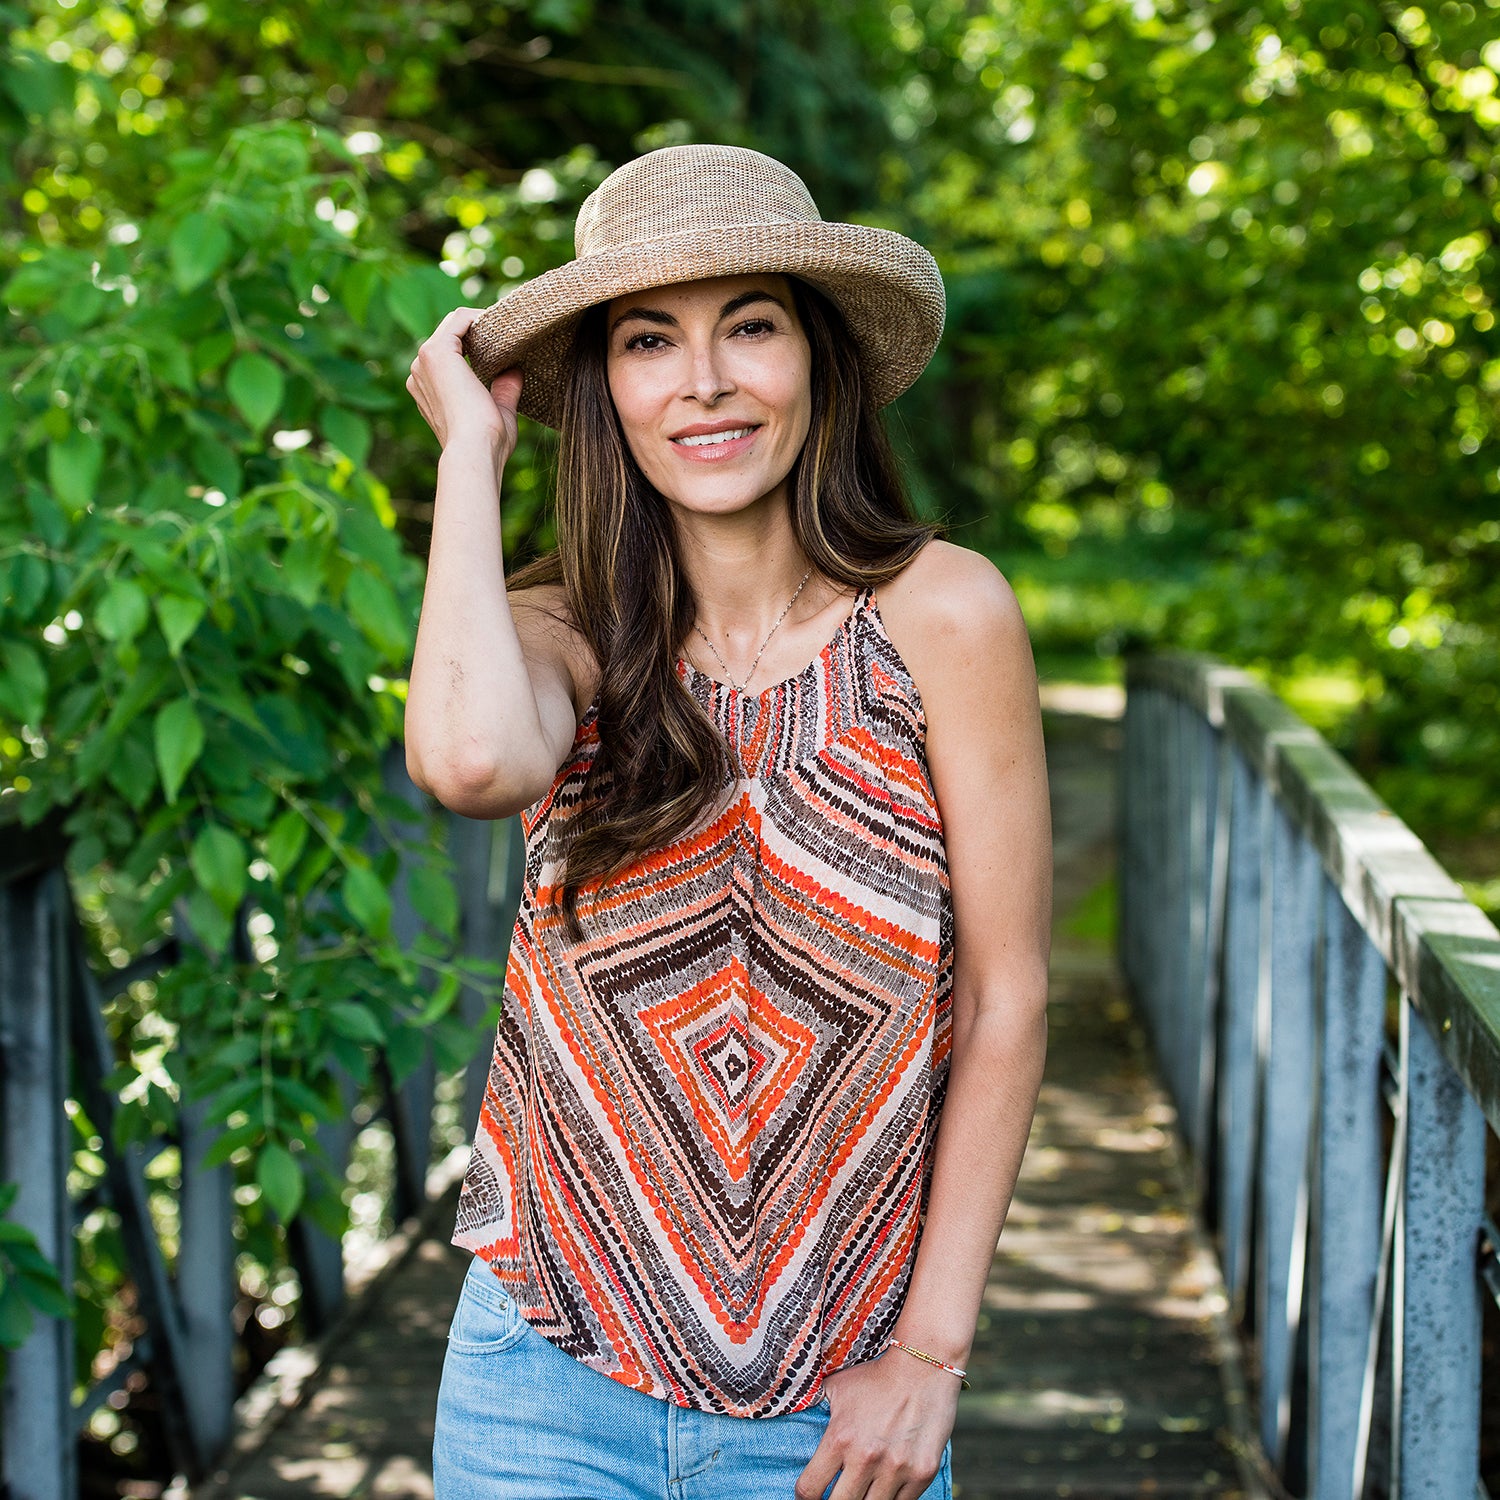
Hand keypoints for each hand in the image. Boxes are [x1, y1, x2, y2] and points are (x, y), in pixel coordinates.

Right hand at [405, 305, 522, 461]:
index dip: (476, 345)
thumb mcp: (499, 413)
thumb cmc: (487, 443)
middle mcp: (420, 373)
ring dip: (481, 322)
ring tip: (508, 329)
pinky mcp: (436, 352)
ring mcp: (424, 361)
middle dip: (479, 330)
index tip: (504, 346)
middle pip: (449, 335)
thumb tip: (516, 370)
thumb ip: (504, 390)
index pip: (449, 354)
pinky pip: (459, 319)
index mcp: (429, 389)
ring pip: (453, 324)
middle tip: (510, 333)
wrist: (475, 450)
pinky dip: (481, 317)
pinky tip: (501, 325)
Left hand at [794, 1349, 957, 1499]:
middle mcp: (866, 1458)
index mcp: (840, 1438)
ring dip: (864, 1499)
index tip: (808, 1496)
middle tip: (836, 1493)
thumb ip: (815, 1409)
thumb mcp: (837, 1387)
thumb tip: (789, 1418)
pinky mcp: (922, 1474)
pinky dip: (892, 1498)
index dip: (805, 1497)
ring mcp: (896, 1469)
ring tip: (862, 1489)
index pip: (810, 1489)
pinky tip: (886, 1485)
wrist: (923, 1366)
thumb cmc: (876, 1377)